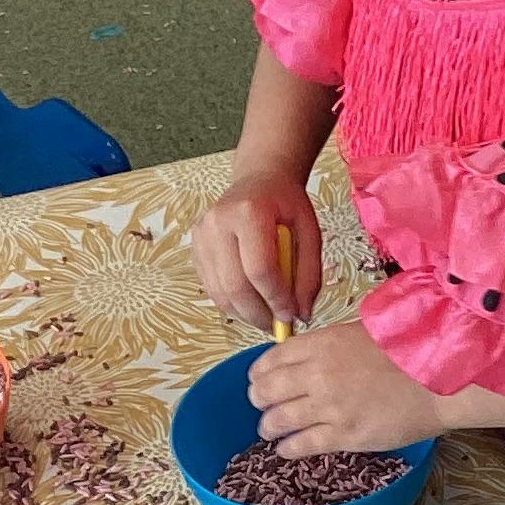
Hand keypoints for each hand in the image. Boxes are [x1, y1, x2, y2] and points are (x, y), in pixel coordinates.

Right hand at [194, 170, 323, 330]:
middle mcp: (218, 222)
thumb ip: (309, 274)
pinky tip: (250, 302)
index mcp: (249, 212)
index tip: (291, 315)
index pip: (260, 269)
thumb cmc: (285, 204)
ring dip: (244, 313)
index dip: (276, 299)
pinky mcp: (196, 246)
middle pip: (235, 285)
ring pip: (220, 292)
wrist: (259, 180)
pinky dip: (231, 303)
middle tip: (278, 325)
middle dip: (259, 313)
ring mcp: (202, 235)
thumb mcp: (309, 232)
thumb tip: (301, 314)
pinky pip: (211, 287)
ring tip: (266, 315)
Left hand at [247, 322, 442, 456]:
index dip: (259, 374)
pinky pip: (300, 445)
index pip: (270, 360)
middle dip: (259, 400)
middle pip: (265, 391)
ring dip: (269, 427)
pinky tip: (285, 449)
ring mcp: (329, 406)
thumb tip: (309, 354)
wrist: (440, 379)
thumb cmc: (409, 351)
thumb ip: (329, 344)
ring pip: (276, 420)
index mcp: (321, 344)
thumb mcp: (362, 332)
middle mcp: (317, 374)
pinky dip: (286, 448)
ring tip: (271, 430)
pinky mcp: (344, 435)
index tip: (260, 381)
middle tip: (263, 406)